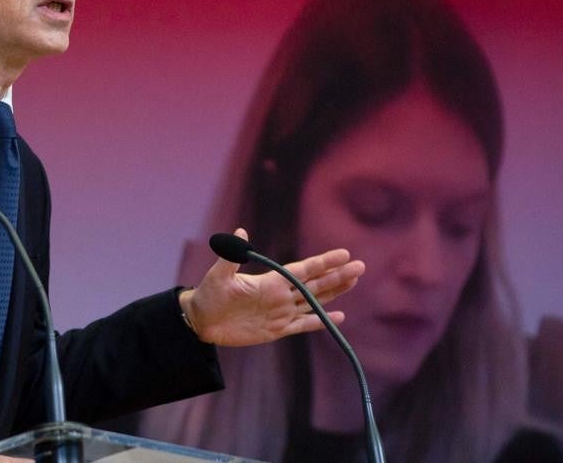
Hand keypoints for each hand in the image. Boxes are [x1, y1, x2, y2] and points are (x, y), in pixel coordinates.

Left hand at [178, 228, 363, 345]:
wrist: (202, 322)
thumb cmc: (208, 294)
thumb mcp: (219, 275)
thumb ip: (231, 256)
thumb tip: (240, 232)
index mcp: (271, 281)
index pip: (304, 269)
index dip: (324, 262)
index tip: (344, 253)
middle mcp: (280, 295)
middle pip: (316, 284)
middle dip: (338, 276)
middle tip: (361, 266)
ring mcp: (280, 312)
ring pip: (314, 302)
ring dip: (334, 293)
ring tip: (353, 282)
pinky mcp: (277, 330)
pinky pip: (303, 325)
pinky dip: (320, 322)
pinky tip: (337, 317)